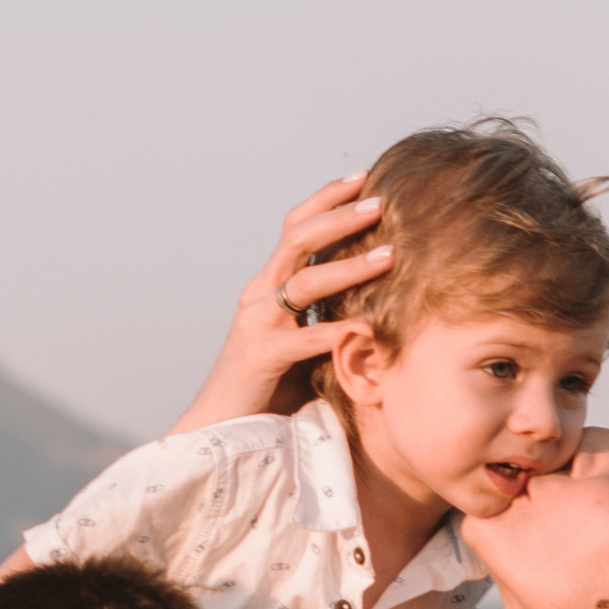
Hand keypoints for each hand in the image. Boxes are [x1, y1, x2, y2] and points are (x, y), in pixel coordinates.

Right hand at [168, 175, 394, 431]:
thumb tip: (375, 294)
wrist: (219, 429)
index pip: (295, 227)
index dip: (327, 199)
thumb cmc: (269, 387)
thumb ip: (324, 313)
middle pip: (297, 239)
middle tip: (381, 202)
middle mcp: (259, 296)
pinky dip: (338, 331)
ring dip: (348, 266)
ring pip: (303, 282)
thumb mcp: (301, 338)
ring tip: (389, 254)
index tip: (366, 178)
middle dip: (340, 217)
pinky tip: (370, 326)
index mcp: (268, 286)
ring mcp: (256, 325)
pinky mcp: (260, 359)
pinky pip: (303, 340)